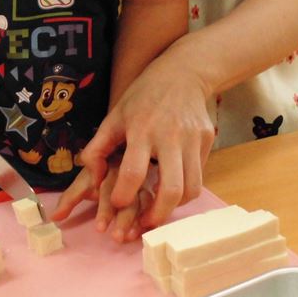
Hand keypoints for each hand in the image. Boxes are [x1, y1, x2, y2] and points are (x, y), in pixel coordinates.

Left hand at [53, 160, 153, 242]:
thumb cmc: (101, 171)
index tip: (100, 228)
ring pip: (145, 199)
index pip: (108, 189)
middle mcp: (128, 173)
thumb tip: (54, 217)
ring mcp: (144, 179)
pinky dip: (154, 215)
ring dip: (139, 220)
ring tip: (130, 238)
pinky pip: (157, 201)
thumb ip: (70, 198)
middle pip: (129, 195)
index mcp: (109, 168)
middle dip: (124, 218)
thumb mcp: (85, 180)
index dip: (105, 209)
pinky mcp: (156, 187)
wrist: (127, 151)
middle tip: (117, 238)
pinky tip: (149, 228)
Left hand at [80, 50, 214, 229]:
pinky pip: (199, 175)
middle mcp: (170, 135)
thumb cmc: (143, 95)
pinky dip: (186, 191)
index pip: (134, 171)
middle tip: (144, 224)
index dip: (123, 195)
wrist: (182, 72)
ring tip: (158, 212)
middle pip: (171, 188)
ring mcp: (193, 138)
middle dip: (157, 215)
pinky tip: (172, 191)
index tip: (116, 204)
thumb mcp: (115, 114)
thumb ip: (99, 146)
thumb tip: (90, 176)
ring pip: (191, 188)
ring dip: (174, 207)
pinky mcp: (207, 140)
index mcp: (142, 128)